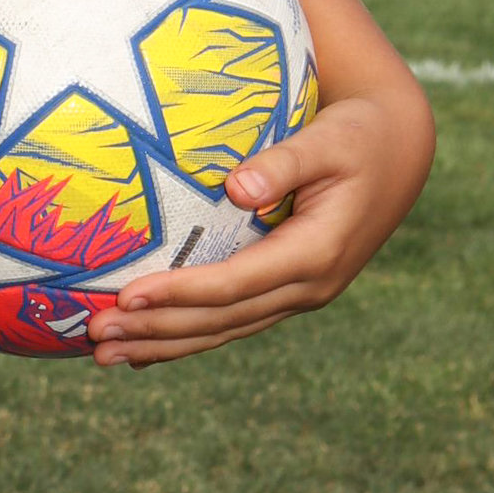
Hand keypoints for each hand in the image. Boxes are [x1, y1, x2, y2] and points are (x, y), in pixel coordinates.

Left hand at [88, 88, 433, 367]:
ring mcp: (299, 295)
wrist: (398, 154)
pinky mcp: (287, 291)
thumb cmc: (357, 137)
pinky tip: (145, 352)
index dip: (179, 293)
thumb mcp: (328, 140)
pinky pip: (232, 322)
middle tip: (95, 338)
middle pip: (221, 319)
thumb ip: (284, 161)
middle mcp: (308, 287)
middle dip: (157, 330)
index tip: (126, 297)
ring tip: (104, 355)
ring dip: (164, 344)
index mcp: (315, 253)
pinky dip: (188, 338)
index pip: (234, 283)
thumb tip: (237, 187)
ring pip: (223, 330)